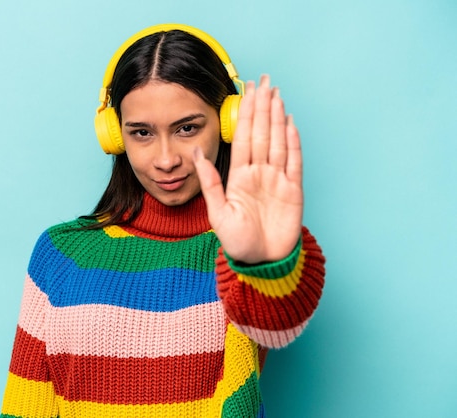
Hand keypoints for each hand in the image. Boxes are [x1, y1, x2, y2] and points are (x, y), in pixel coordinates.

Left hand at [194, 74, 302, 263]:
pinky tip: (290, 123)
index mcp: (239, 176)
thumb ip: (210, 181)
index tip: (246, 92)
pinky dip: (293, 142)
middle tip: (265, 81)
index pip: (243, 138)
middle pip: (261, 133)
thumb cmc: (238, 241)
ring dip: (277, 118)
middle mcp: (259, 173)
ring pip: (277, 141)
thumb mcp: (217, 212)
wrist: (261, 263)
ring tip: (276, 94)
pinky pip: (294, 161)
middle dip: (262, 107)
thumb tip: (196, 151)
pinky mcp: (293, 190)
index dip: (245, 115)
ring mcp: (277, 180)